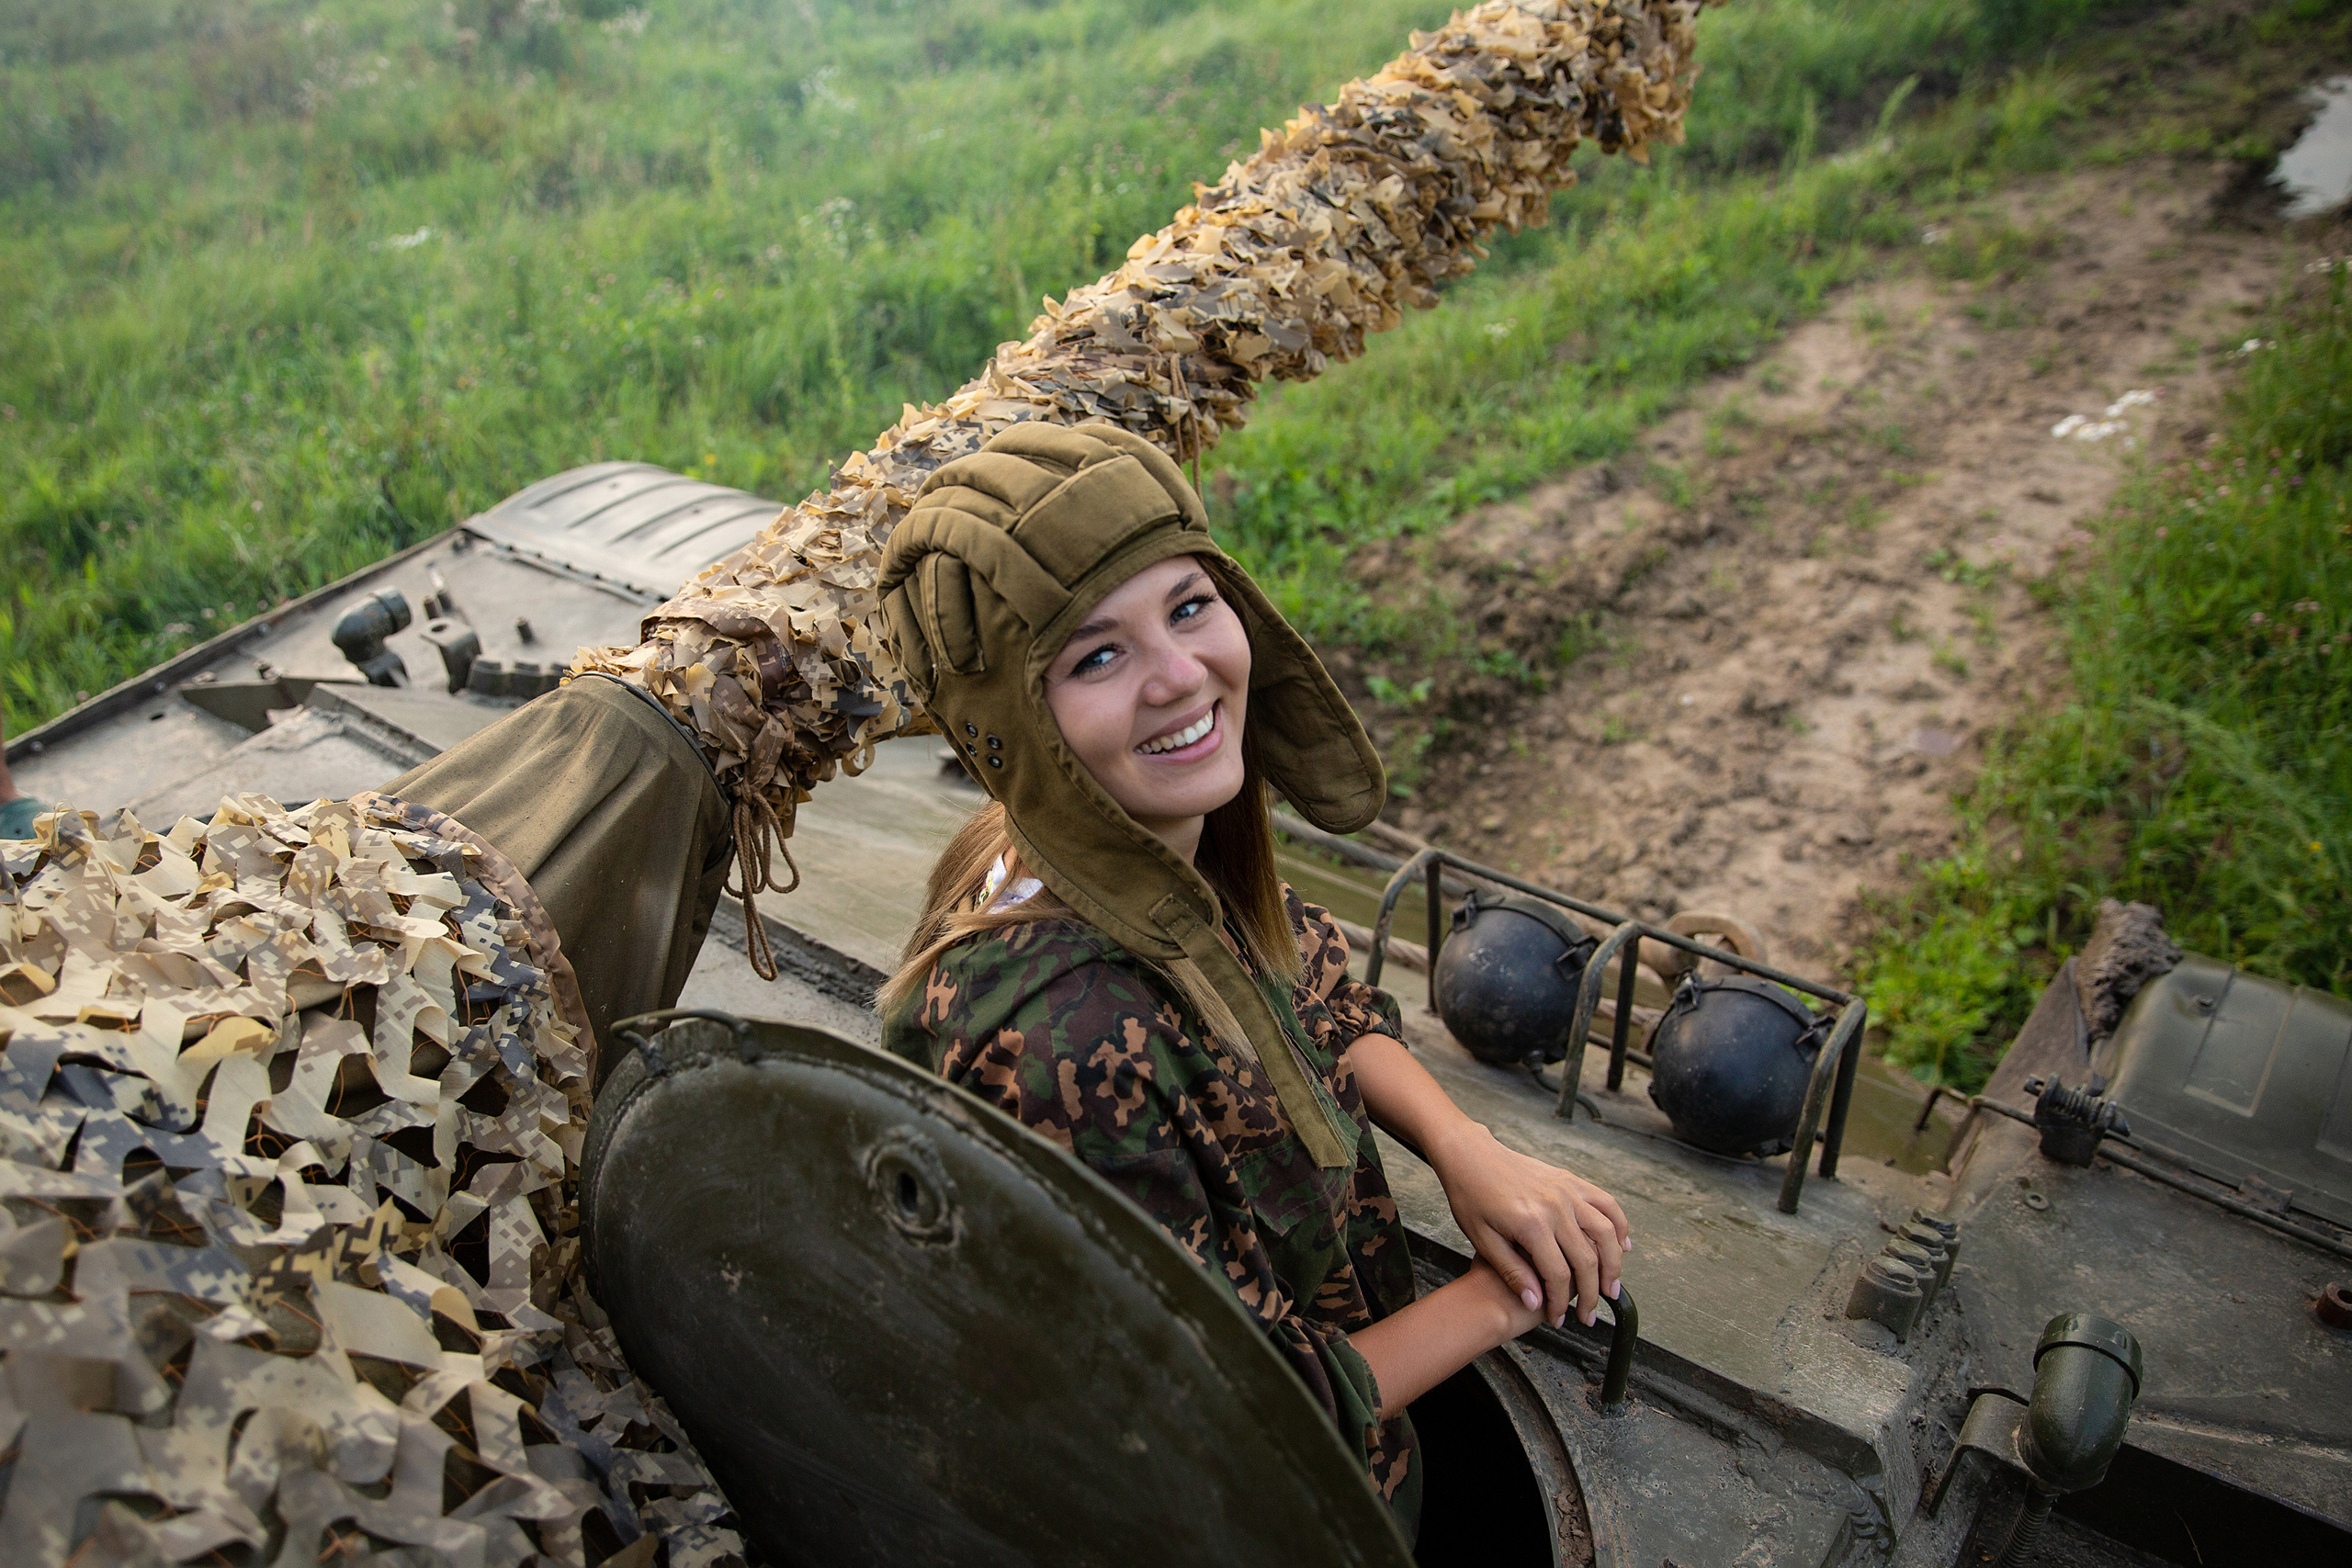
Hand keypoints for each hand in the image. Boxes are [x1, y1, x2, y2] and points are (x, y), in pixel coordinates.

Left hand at [1425, 1124, 1628, 1329]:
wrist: (1471, 1156)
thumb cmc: (1471, 1197)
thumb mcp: (1482, 1239)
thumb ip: (1512, 1272)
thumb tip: (1536, 1304)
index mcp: (1531, 1224)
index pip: (1558, 1276)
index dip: (1560, 1304)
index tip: (1558, 1319)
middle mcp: (1555, 1207)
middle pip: (1588, 1259)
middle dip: (1591, 1294)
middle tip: (1589, 1315)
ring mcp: (1567, 1191)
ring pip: (1606, 1233)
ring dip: (1614, 1265)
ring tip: (1611, 1289)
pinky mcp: (1571, 1181)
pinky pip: (1606, 1204)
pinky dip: (1620, 1226)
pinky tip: (1622, 1246)